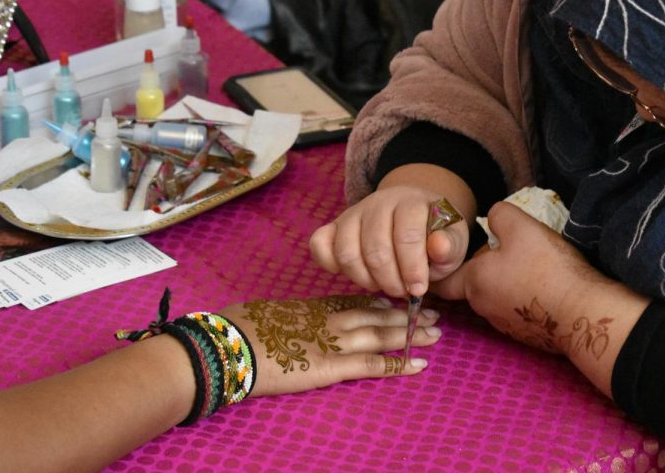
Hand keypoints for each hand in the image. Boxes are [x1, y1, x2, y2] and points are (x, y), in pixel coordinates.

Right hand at [219, 294, 441, 395]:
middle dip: (405, 313)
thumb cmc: (238, 328)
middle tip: (430, 309)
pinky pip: (372, 364)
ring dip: (410, 333)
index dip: (379, 301)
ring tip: (435, 332)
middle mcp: (330, 319)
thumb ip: (284, 315)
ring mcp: (334, 341)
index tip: (396, 298)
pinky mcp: (333, 366)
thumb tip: (283, 319)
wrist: (229, 343)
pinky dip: (398, 364)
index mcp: (313, 307)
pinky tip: (418, 364)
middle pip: (376, 314)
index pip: (354, 301)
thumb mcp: (265, 312)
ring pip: (382, 334)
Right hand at [309, 184, 469, 297]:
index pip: (407, 235)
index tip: (418, 290)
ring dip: (364, 279)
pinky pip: (319, 245)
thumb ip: (450, 246)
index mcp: (411, 202)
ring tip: (382, 285)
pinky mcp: (333, 225)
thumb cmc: (434, 234)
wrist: (415, 217)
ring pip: (346, 251)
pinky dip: (330, 265)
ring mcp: (352, 213)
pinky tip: (354, 274)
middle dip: (389, 280)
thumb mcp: (454, 240)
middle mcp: (378, 202)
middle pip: (375, 248)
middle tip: (401, 292)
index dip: (412, 268)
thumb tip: (438, 247)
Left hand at [431, 202, 598, 350]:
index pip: (442, 282)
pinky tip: (546, 285)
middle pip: (474, 284)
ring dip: (507, 281)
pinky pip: (518, 310)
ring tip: (532, 265)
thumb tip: (491, 217)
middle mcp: (484, 308)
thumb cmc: (547, 268)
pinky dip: (525, 297)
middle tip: (507, 248)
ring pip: (497, 296)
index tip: (443, 258)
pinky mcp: (529, 335)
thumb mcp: (522, 226)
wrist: (585, 315)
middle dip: (484, 267)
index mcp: (474, 283)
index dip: (439, 270)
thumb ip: (499, 216)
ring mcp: (507, 325)